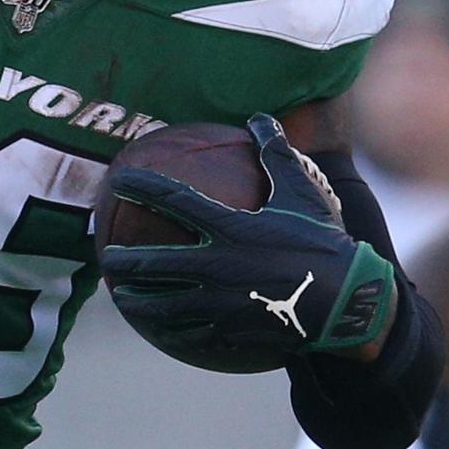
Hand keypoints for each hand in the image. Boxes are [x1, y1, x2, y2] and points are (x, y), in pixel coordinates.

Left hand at [98, 113, 400, 372]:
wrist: (344, 302)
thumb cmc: (322, 241)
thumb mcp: (302, 191)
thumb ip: (276, 153)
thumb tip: (260, 117)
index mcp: (231, 227)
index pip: (174, 200)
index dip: (142, 187)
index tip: (118, 179)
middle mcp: (219, 265)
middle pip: (155, 263)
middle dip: (123, 261)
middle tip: (104, 256)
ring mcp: (221, 302)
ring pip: (164, 305)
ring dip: (137, 301)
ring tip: (120, 297)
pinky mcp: (230, 329)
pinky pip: (191, 331)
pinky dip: (170, 329)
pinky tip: (157, 329)